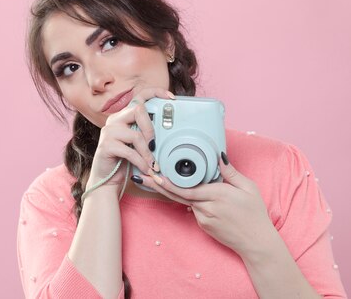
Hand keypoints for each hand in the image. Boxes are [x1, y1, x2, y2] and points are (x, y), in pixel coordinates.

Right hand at [85, 88, 174, 195]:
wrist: (106, 179)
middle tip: (155, 146)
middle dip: (151, 129)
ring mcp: (108, 132)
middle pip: (137, 110)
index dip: (155, 93)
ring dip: (148, 153)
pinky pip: (130, 152)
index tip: (171, 98)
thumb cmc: (124, 161)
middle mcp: (114, 120)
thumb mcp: (138, 145)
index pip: (139, 97)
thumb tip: (169, 134)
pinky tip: (146, 170)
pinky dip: (141, 162)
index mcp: (123, 116)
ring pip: (136, 135)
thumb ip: (147, 135)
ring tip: (153, 165)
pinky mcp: (106, 146)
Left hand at [140, 153, 275, 256]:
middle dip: (158, 185)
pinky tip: (185, 193)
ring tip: (153, 180)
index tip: (155, 173)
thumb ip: (231, 172)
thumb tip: (219, 157)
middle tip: (141, 177)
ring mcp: (203, 218)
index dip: (168, 181)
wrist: (256, 242)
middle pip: (178, 194)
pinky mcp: (203, 225)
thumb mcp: (248, 188)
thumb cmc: (254, 214)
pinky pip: (192, 209)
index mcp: (218, 194)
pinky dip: (188, 200)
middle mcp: (207, 207)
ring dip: (170, 191)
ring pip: (185, 201)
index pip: (187, 187)